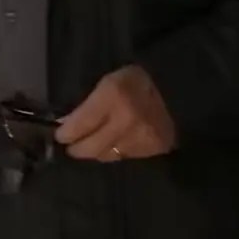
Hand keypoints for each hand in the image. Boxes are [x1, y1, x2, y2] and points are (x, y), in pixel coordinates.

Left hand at [56, 64, 177, 162]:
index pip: (80, 125)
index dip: (66, 134)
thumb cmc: (137, 80)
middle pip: (91, 147)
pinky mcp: (154, 150)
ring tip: (91, 144)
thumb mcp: (107, 82)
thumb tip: (67, 124)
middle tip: (71, 146)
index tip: (60, 136)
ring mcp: (141, 138)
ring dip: (96, 151)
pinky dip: (116, 151)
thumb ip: (87, 104)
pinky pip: (125, 157)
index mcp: (113, 96)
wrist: (178, 90)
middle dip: (77, 148)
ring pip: (106, 155)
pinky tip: (115, 142)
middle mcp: (126, 121)